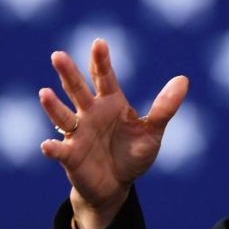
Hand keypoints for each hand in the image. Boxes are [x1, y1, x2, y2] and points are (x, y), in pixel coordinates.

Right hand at [40, 38, 187, 228]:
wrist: (116, 186)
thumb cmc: (132, 154)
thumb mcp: (152, 132)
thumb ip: (164, 107)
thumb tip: (183, 79)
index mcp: (110, 102)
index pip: (103, 77)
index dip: (101, 60)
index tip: (99, 43)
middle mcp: (90, 113)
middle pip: (77, 90)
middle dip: (68, 74)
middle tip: (58, 56)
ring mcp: (77, 133)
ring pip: (63, 116)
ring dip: (53, 106)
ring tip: (44, 93)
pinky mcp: (70, 156)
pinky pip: (60, 150)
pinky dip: (53, 148)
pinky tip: (47, 145)